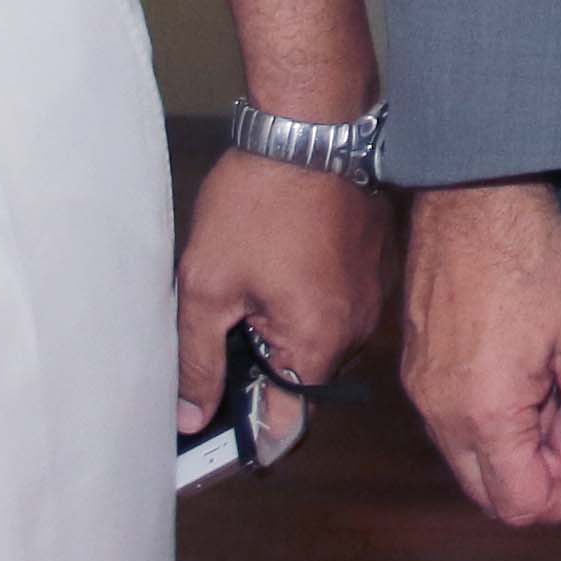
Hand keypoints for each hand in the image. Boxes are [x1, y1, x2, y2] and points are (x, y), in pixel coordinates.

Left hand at [177, 148, 392, 462]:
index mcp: (318, 342)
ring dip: (277, 329)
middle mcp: (354, 328)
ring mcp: (366, 295)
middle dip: (257, 369)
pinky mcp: (367, 264)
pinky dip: (298, 297)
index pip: (285, 424)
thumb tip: (192, 416)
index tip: (210, 432)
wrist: (308, 127)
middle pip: (299, 379)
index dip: (243, 433)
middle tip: (216, 334)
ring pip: (313, 339)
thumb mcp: (207, 286)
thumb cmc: (258, 202)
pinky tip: (270, 262)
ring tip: (243, 287)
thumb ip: (198, 361)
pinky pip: (329, 304)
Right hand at [403, 179, 560, 525]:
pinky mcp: (417, 370)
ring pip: (471, 461)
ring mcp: (422, 392)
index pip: (522, 505)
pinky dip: (493, 422)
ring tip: (559, 396)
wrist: (475, 195)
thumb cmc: (533, 258)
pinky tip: (528, 378)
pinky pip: (453, 425)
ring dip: (520, 451)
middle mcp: (441, 413)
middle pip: (491, 496)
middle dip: (544, 481)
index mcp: (484, 413)